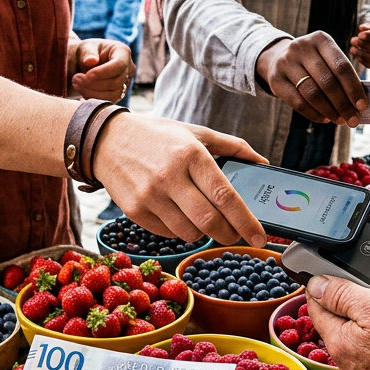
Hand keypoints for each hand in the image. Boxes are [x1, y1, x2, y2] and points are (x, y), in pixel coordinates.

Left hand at [70, 37, 134, 101]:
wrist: (86, 63)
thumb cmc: (87, 52)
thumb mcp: (85, 47)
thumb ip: (88, 53)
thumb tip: (91, 61)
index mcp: (123, 52)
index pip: (119, 65)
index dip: (103, 72)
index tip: (87, 75)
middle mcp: (129, 68)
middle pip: (116, 81)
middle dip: (94, 83)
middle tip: (76, 79)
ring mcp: (126, 82)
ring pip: (113, 94)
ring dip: (92, 92)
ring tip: (77, 84)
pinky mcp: (119, 93)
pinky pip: (109, 100)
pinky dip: (94, 98)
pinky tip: (83, 90)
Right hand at [93, 113, 267, 246]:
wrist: (106, 140)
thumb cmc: (157, 137)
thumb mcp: (196, 133)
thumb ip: (232, 146)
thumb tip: (262, 163)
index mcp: (191, 155)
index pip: (225, 196)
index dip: (245, 221)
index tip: (259, 236)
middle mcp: (169, 176)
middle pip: (209, 222)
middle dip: (229, 234)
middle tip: (235, 234)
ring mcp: (150, 196)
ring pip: (190, 233)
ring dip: (204, 232)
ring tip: (202, 217)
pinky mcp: (134, 211)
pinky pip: (169, 233)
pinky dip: (180, 229)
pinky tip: (177, 213)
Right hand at [256, 32, 366, 125]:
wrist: (278, 58)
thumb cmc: (313, 62)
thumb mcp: (327, 58)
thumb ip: (342, 76)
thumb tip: (359, 103)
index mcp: (321, 39)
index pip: (341, 66)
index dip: (353, 88)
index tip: (362, 106)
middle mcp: (301, 47)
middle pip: (327, 81)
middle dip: (343, 104)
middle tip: (353, 119)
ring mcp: (286, 62)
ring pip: (312, 93)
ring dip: (329, 111)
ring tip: (340, 120)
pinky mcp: (275, 79)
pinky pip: (298, 102)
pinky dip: (314, 114)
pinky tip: (324, 119)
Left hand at [304, 275, 369, 369]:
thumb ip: (341, 295)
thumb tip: (315, 286)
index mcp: (339, 343)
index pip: (315, 308)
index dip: (321, 287)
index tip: (329, 275)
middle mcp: (345, 365)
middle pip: (336, 325)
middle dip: (346, 307)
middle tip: (368, 291)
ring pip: (356, 342)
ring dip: (365, 327)